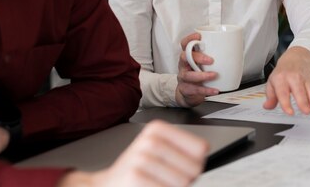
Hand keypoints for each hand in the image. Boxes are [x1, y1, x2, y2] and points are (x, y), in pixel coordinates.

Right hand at [59, 120, 207, 186]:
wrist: (104, 186)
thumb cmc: (138, 172)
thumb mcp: (159, 152)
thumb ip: (185, 152)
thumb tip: (204, 154)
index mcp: (158, 129)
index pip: (201, 149)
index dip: (195, 164)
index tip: (180, 165)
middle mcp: (150, 140)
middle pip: (194, 168)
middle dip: (185, 180)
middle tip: (164, 179)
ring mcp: (141, 158)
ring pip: (183, 183)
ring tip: (156, 184)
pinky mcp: (135, 177)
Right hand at [175, 33, 219, 107]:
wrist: (188, 93)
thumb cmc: (198, 74)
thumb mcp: (203, 63)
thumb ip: (213, 55)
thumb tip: (234, 48)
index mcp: (188, 56)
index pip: (185, 44)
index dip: (190, 39)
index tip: (199, 36)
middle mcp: (183, 65)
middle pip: (185, 57)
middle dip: (198, 57)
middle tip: (211, 60)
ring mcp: (183, 77)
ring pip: (188, 75)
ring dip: (202, 75)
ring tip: (214, 75)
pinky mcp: (185, 89)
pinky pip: (194, 89)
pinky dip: (206, 90)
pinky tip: (215, 90)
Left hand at [263, 47, 309, 115]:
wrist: (295, 58)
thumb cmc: (283, 72)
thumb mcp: (272, 82)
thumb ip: (270, 97)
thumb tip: (267, 106)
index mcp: (280, 78)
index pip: (282, 92)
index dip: (286, 103)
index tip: (290, 112)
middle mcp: (293, 77)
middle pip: (299, 90)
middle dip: (303, 101)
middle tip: (305, 112)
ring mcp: (303, 78)